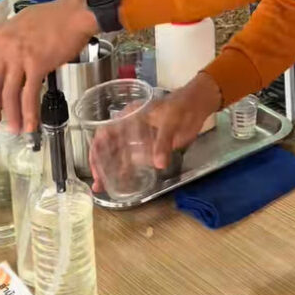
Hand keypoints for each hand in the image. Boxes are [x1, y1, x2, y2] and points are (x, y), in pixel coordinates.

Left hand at [0, 0, 97, 132]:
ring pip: (10, 93)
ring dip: (12, 114)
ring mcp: (20, 58)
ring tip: (14, 128)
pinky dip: (30, 112)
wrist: (74, 15)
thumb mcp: (18, 19)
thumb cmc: (52, 15)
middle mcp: (5, 50)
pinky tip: (31, 123)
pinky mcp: (37, 66)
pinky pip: (30, 94)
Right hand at [90, 72, 221, 189]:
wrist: (198, 105)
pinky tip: (123, 183)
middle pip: (109, 147)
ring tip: (105, 188)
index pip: (105, 132)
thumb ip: (163, 142)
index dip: (97, 150)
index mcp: (129, 116)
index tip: (96, 167)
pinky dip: (127, 171)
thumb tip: (159, 164)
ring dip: (112, 170)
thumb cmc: (180, 107)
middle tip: (98, 185)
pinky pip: (135, 160)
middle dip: (101, 165)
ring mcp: (139, 138)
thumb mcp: (170, 122)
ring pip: (120, 155)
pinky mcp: (150, 147)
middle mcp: (130, 128)